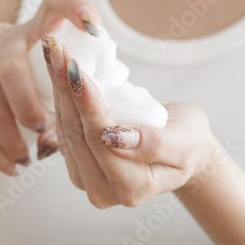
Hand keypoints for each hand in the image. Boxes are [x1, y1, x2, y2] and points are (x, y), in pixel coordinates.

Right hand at [0, 0, 104, 174]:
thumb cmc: (28, 95)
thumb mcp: (51, 83)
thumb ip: (74, 90)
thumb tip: (114, 128)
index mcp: (35, 32)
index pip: (54, 1)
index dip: (73, 7)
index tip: (93, 26)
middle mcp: (0, 38)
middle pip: (11, 63)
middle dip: (27, 101)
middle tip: (42, 128)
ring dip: (9, 134)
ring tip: (26, 160)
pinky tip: (8, 166)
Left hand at [43, 41, 221, 207]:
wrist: (183, 147)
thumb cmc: (189, 141)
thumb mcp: (184, 140)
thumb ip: (155, 144)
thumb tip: (116, 138)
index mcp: (132, 189)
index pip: (101, 141)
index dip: (88, 103)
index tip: (76, 67)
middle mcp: (104, 193)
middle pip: (77, 136)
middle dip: (66, 90)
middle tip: (59, 50)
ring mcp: (87, 182)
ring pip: (65, 131)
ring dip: (59, 91)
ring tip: (55, 53)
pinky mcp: (78, 168)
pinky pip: (64, 130)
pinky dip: (62, 99)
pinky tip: (60, 72)